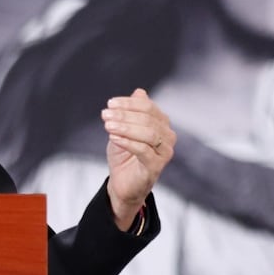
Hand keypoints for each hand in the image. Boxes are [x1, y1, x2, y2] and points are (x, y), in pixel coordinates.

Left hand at [102, 88, 174, 230]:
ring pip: (148, 134)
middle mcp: (168, 136)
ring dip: (125, 127)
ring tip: (107, 126)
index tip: (110, 104)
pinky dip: (127, 142)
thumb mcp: (124, 129)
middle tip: (105, 114)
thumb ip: (132, 112)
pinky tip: (113, 137)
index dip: (128, 104)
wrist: (122, 182)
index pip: (148, 107)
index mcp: (161, 124)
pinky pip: (144, 150)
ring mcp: (165, 152)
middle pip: (148, 119)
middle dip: (124, 115)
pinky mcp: (157, 166)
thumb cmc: (124, 155)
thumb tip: (139, 92)